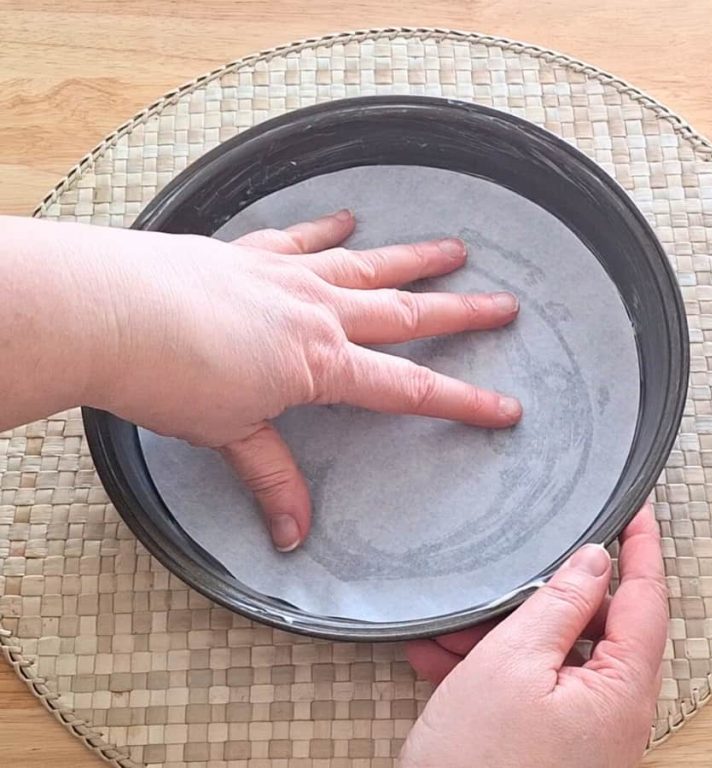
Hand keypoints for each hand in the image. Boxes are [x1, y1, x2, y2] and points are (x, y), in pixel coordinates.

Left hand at [1, 212, 520, 550]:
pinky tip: (348, 219)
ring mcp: (287, 276)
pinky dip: (328, 230)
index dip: (463, 402)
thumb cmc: (168, 376)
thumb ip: (271, 478)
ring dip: (416, 259)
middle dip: (463, 314)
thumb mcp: (230, 436)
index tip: (506, 409)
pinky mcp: (250, 254)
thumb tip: (293, 536)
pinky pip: (302, 239)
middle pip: (407, 314)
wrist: (110, 311)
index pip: (408, 389)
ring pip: (368, 265)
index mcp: (322, 363)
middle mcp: (318, 313)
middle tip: (507, 305)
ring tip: (455, 249)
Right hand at [400, 504, 667, 767]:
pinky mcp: (555, 750)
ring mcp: (587, 736)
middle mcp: (616, 714)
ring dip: (507, 635)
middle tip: (508, 571)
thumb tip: (596, 561)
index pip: (647, 597)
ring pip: (556, 659)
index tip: (637, 507)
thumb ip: (561, 604)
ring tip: (452, 627)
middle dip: (545, 597)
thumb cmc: (479, 764)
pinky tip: (446, 660)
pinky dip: (497, 672)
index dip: (642, 546)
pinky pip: (536, 693)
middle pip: (597, 627)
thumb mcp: (513, 663)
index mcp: (623, 689)